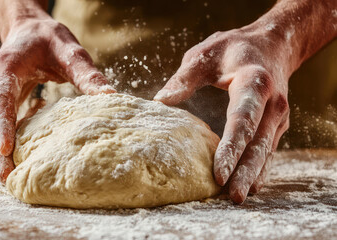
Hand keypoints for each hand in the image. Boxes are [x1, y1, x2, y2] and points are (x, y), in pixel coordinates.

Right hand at [0, 18, 114, 182]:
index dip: (2, 124)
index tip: (6, 149)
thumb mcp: (69, 50)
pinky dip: (2, 148)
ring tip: (9, 180)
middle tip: (7, 178)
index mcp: (5, 68)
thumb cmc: (46, 39)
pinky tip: (16, 163)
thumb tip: (110, 96)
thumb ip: (87, 73)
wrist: (27, 32)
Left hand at [154, 26, 290, 202]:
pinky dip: (259, 168)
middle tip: (231, 196)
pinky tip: (250, 185)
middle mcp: (272, 103)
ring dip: (252, 175)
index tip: (218, 173)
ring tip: (237, 197)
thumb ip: (184, 78)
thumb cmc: (234, 49)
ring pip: (266, 151)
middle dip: (244, 171)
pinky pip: (268, 149)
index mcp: (254, 83)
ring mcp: (277, 116)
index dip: (230, 148)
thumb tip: (159, 101)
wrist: (274, 44)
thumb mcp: (206, 54)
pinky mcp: (276, 124)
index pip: (242, 121)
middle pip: (258, 143)